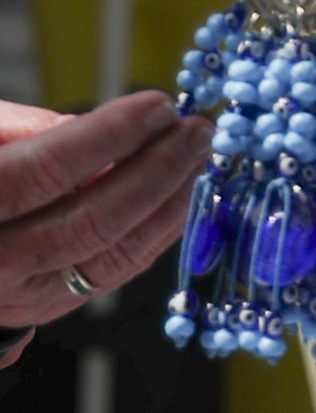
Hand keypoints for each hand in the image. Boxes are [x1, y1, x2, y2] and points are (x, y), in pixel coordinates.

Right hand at [0, 95, 210, 349]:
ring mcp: (25, 293)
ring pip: (114, 252)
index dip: (107, 137)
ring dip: (170, 201)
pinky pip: (119, 269)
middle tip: (195, 131)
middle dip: (156, 170)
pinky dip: (158, 230)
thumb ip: (18, 129)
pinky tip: (182, 194)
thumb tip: (91, 126)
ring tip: (199, 157)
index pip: (42, 173)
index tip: (157, 107)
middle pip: (90, 220)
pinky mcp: (54, 305)